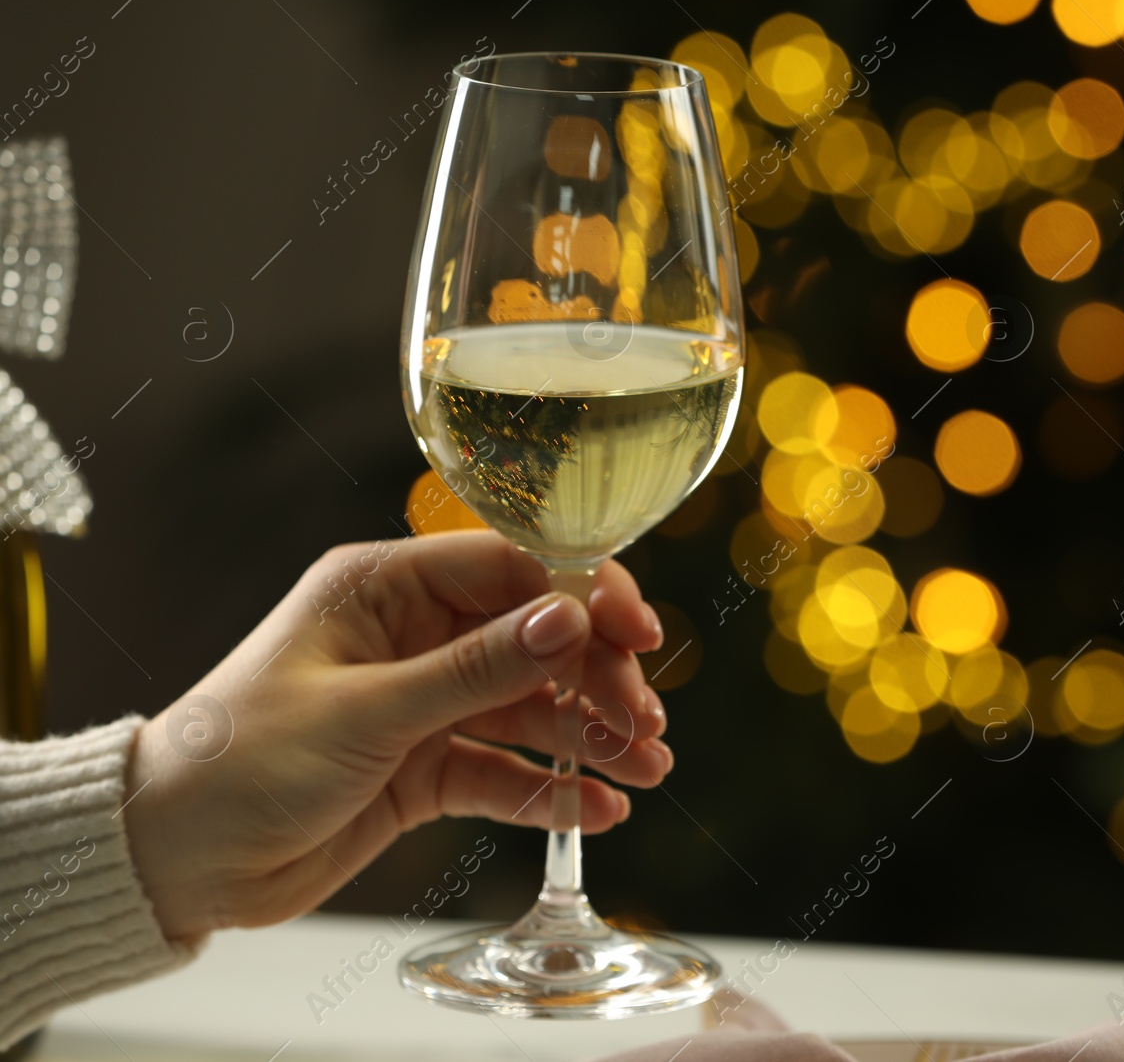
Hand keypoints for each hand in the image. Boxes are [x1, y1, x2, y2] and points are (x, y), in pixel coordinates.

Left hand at [122, 530, 670, 942]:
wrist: (174, 859)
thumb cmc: (239, 761)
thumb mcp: (365, 711)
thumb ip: (475, 669)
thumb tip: (570, 619)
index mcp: (383, 588)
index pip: (509, 568)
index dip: (582, 595)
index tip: (637, 633)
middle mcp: (412, 636)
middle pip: (534, 639)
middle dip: (596, 677)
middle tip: (643, 720)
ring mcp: (423, 703)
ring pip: (530, 707)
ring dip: (590, 735)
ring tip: (647, 766)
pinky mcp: (425, 767)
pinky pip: (505, 770)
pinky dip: (552, 789)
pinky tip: (600, 809)